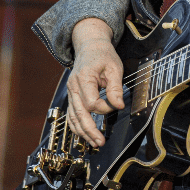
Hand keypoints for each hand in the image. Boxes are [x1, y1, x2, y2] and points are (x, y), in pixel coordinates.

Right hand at [66, 18, 124, 146]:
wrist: (90, 46)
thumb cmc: (103, 55)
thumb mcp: (114, 68)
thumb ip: (116, 88)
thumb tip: (119, 106)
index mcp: (84, 78)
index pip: (91, 102)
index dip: (105, 108)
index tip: (116, 105)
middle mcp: (73, 86)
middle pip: (79, 114)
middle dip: (90, 130)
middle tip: (100, 142)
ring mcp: (71, 92)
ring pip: (73, 117)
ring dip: (83, 132)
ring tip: (94, 143)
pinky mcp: (72, 95)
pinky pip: (71, 114)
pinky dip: (77, 126)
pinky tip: (85, 135)